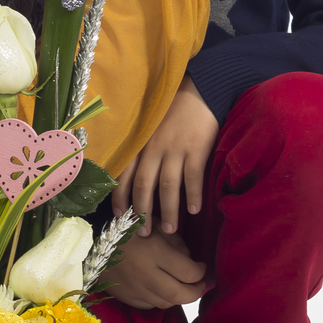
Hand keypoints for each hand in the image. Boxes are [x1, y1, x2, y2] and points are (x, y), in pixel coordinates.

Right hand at [97, 225, 210, 311]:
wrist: (92, 243)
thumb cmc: (127, 230)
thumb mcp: (154, 226)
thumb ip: (176, 243)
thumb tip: (192, 262)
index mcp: (155, 252)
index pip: (189, 272)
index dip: (201, 272)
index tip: (202, 267)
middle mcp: (147, 274)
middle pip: (181, 295)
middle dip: (196, 292)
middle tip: (200, 284)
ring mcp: (136, 290)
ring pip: (168, 303)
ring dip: (180, 297)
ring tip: (184, 288)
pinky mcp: (128, 298)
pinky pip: (152, 305)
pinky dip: (162, 300)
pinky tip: (163, 290)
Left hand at [111, 75, 219, 235]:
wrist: (201, 89)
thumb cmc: (174, 109)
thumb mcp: (150, 126)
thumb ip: (142, 147)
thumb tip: (134, 176)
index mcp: (140, 143)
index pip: (124, 175)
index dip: (121, 199)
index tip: (120, 217)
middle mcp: (153, 148)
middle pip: (143, 186)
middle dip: (142, 213)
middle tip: (144, 233)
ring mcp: (175, 148)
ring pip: (167, 187)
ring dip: (167, 211)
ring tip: (169, 229)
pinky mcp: (196, 148)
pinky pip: (192, 177)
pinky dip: (193, 196)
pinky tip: (194, 211)